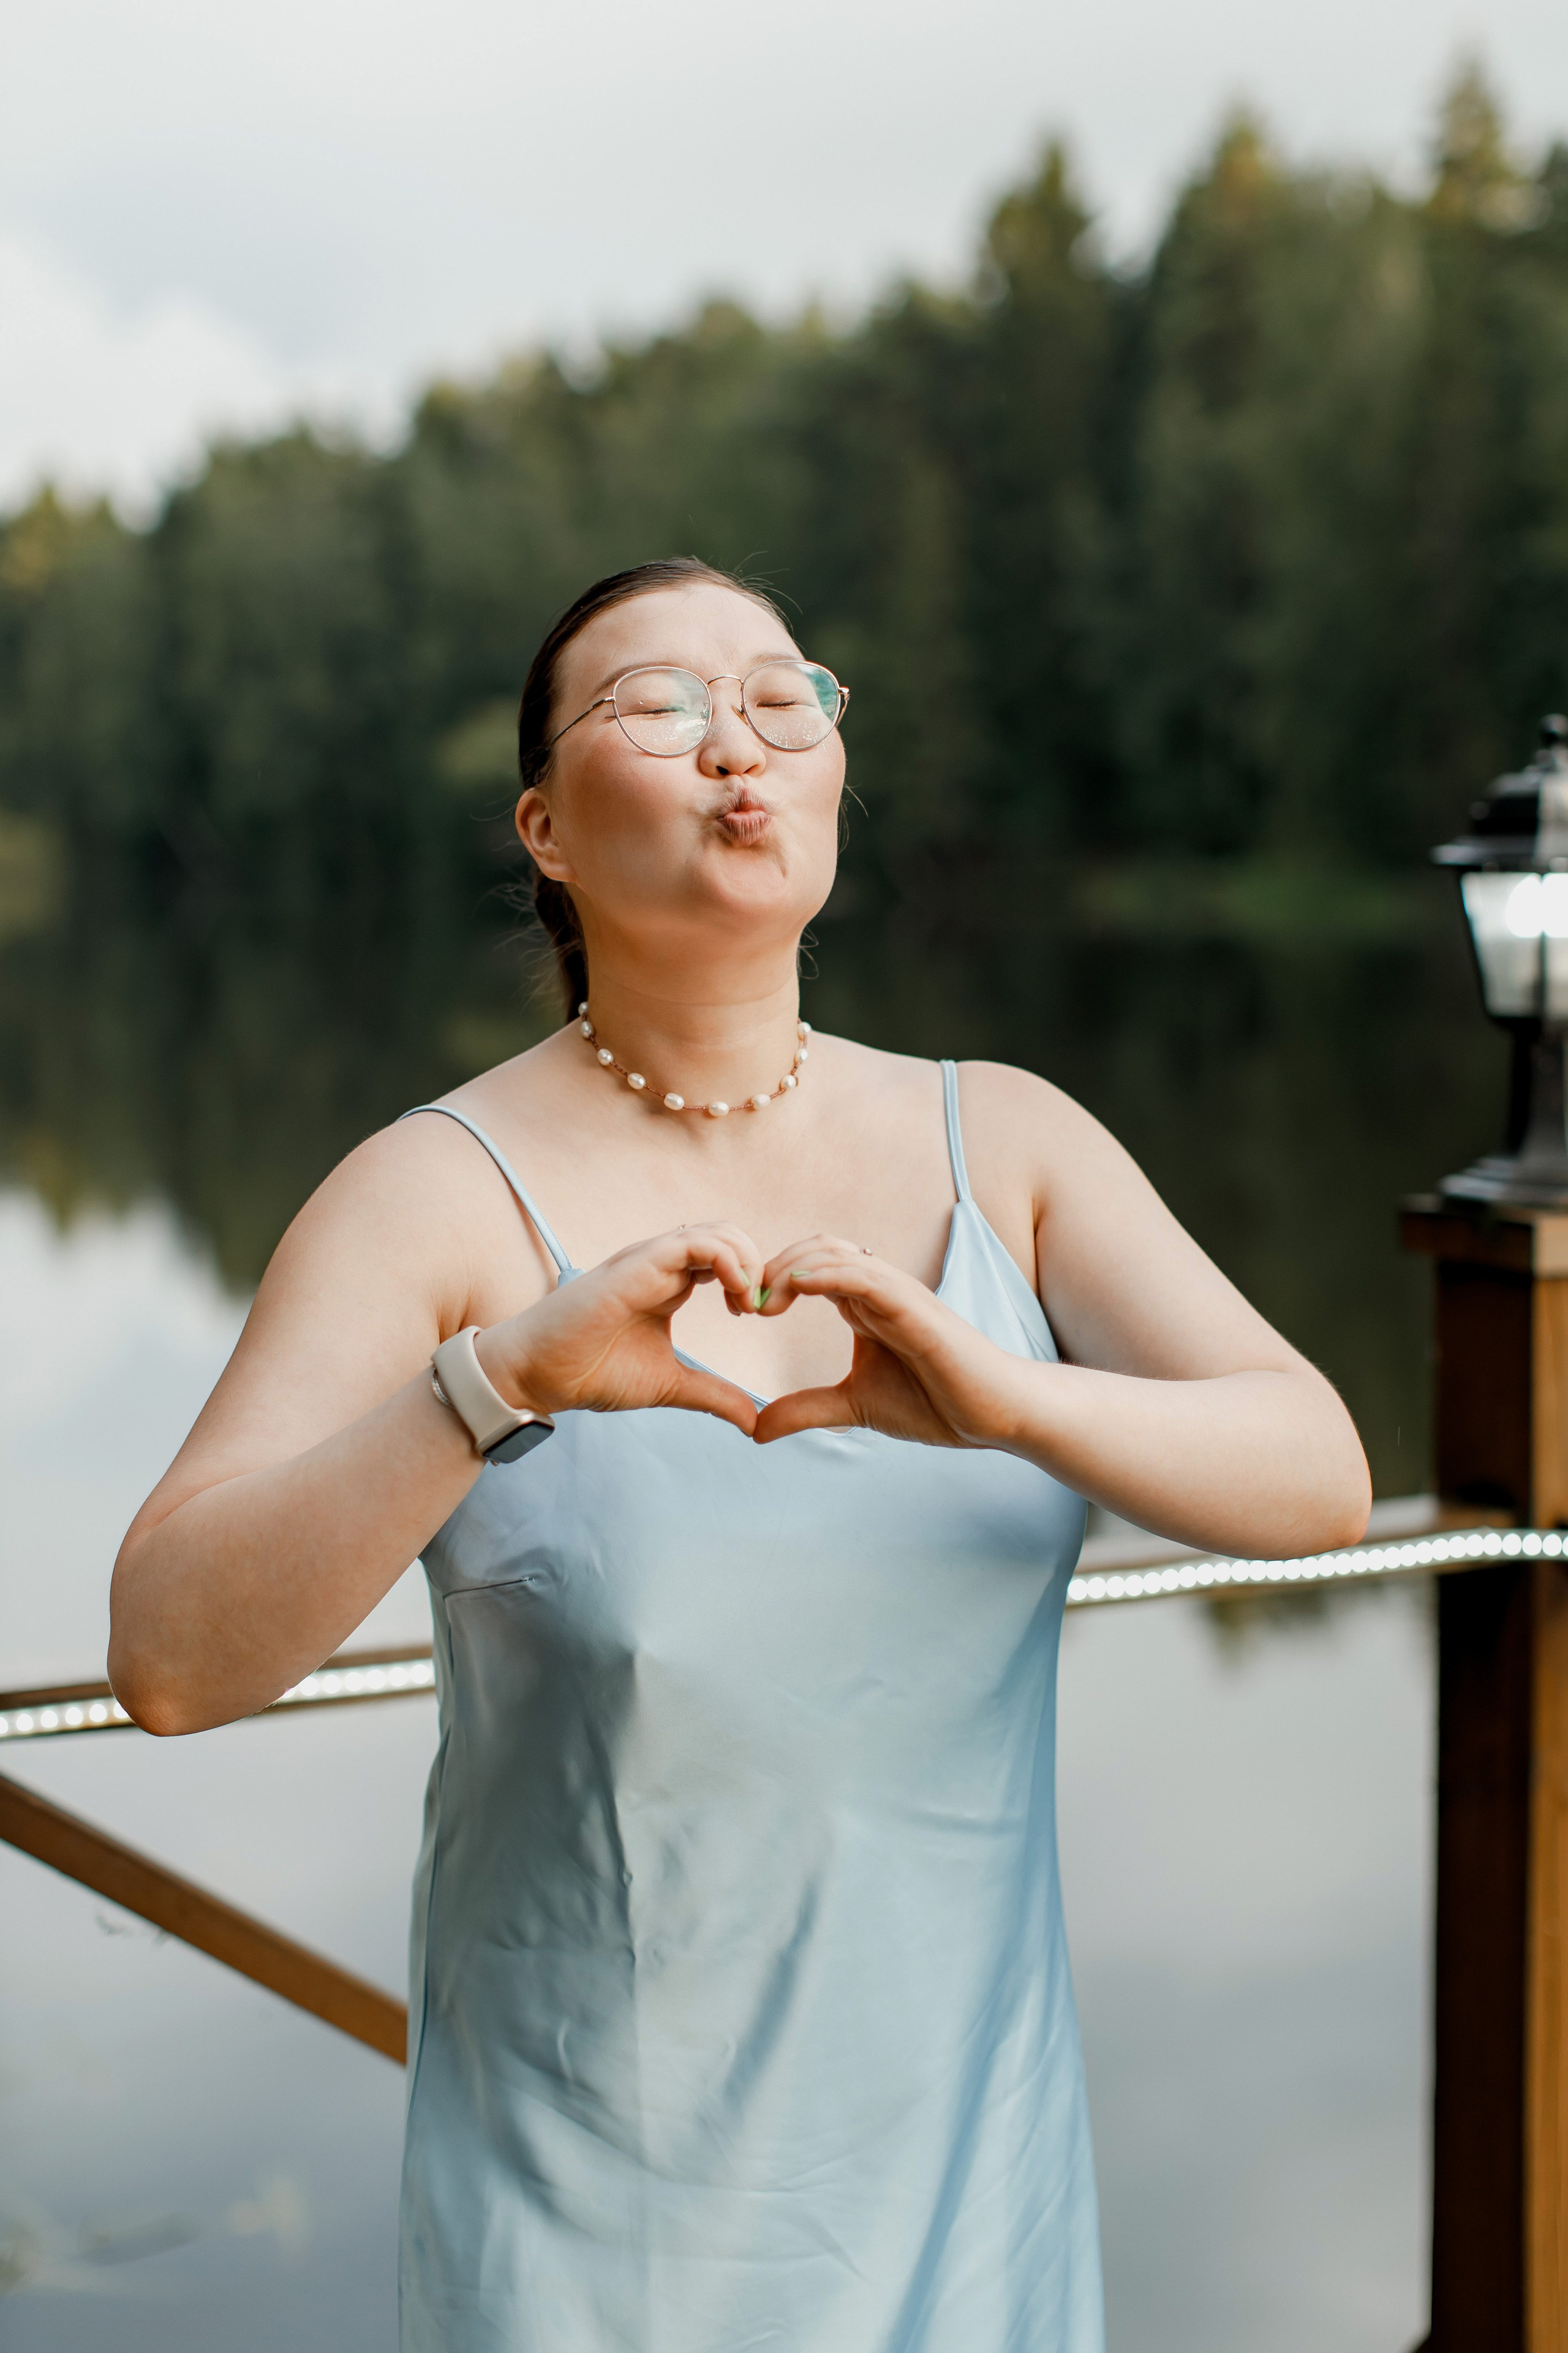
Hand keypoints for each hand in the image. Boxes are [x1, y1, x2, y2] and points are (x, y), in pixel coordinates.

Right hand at [476, 1223, 765, 1435]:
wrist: (539, 1376)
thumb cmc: (591, 1373)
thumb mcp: (669, 1385)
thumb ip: (712, 1396)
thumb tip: (755, 1422)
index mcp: (670, 1285)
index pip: (725, 1258)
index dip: (752, 1278)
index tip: (758, 1314)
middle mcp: (662, 1265)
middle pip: (728, 1236)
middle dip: (757, 1265)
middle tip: (759, 1307)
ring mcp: (648, 1261)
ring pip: (715, 1232)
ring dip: (746, 1261)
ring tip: (747, 1303)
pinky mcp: (635, 1265)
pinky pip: (691, 1243)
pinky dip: (725, 1260)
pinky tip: (733, 1294)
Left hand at [751, 1234, 1023, 1448]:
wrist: (995, 1416)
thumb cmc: (937, 1404)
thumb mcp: (855, 1406)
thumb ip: (807, 1409)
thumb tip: (755, 1429)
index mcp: (863, 1307)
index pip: (808, 1269)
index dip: (770, 1281)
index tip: (741, 1312)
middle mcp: (878, 1291)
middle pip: (815, 1249)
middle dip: (772, 1266)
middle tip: (742, 1302)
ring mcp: (897, 1294)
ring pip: (836, 1253)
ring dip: (791, 1266)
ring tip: (762, 1298)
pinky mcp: (914, 1307)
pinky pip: (865, 1275)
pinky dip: (827, 1274)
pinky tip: (798, 1286)